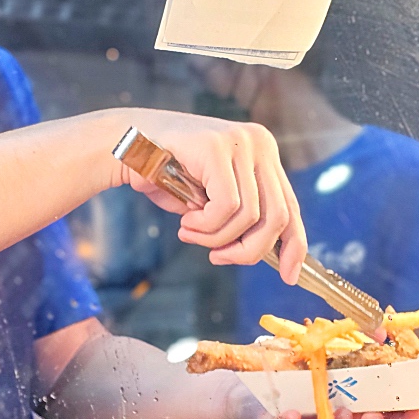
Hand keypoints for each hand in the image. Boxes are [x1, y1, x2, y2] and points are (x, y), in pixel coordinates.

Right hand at [114, 110, 306, 284]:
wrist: (124, 145)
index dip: (294, 246)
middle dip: (248, 250)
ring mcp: (241, 142)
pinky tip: (186, 222)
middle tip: (217, 258)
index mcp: (263, 154)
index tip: (289, 276)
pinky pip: (227, 207)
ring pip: (250, 216)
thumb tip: (260, 252)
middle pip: (278, 216)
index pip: (291, 206)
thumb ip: (238, 218)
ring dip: (216, 238)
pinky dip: (206, 225)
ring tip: (190, 234)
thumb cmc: (164, 174)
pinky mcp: (219, 148)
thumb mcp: (210, 200)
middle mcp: (260, 143)